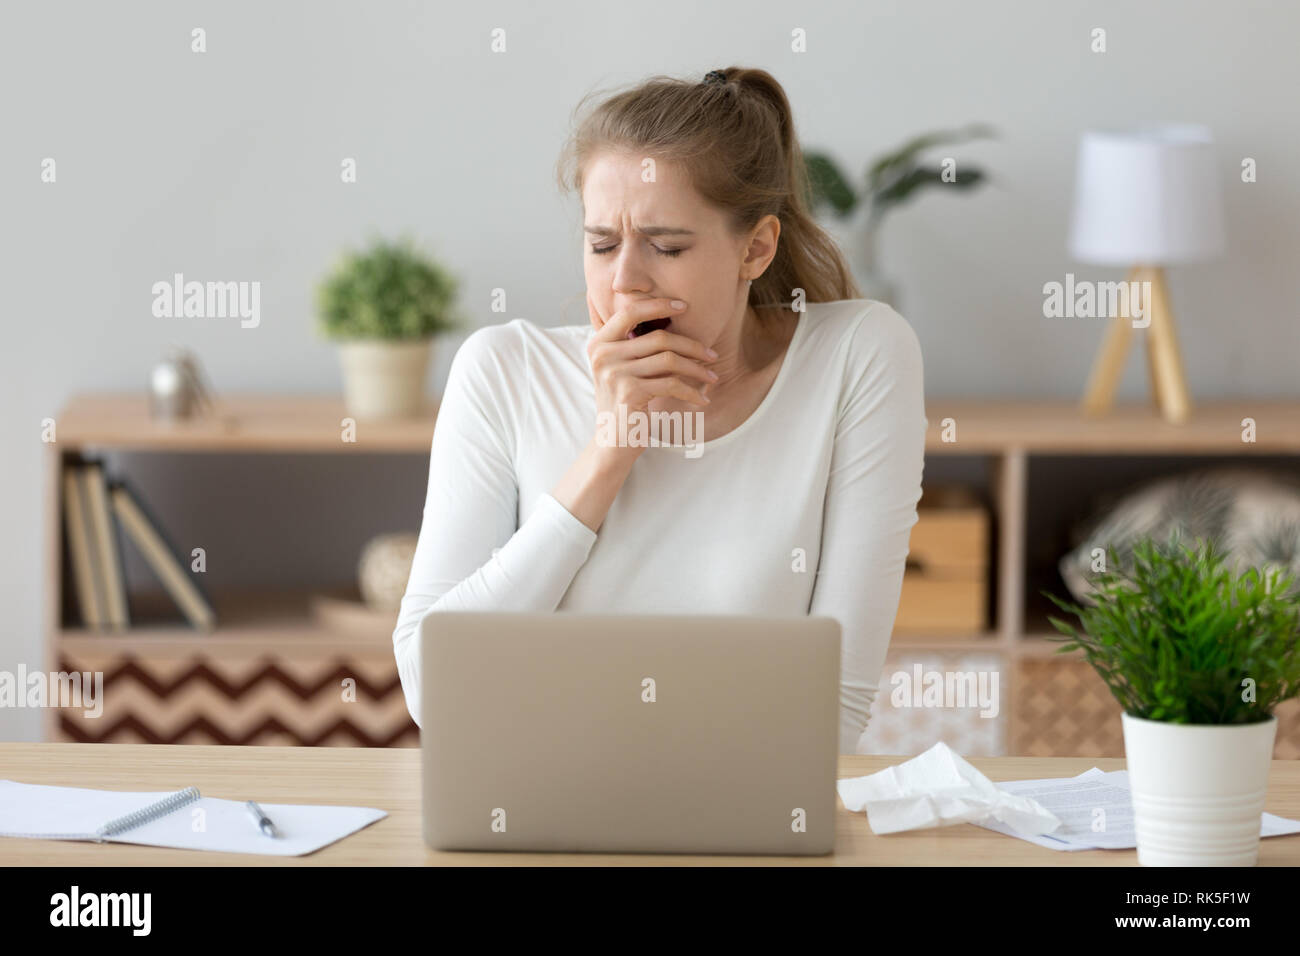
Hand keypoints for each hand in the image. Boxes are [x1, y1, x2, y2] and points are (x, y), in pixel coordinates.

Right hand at [585, 291, 717, 459]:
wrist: (613, 442)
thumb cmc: (626, 403)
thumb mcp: (624, 369)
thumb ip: (637, 346)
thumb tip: (675, 319)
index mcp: (599, 343)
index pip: (629, 312)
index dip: (658, 305)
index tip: (684, 306)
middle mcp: (603, 355)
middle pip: (658, 338)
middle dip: (692, 346)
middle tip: (712, 355)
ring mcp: (614, 373)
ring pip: (669, 360)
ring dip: (697, 369)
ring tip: (712, 378)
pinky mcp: (629, 392)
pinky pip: (671, 384)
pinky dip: (692, 392)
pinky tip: (702, 399)